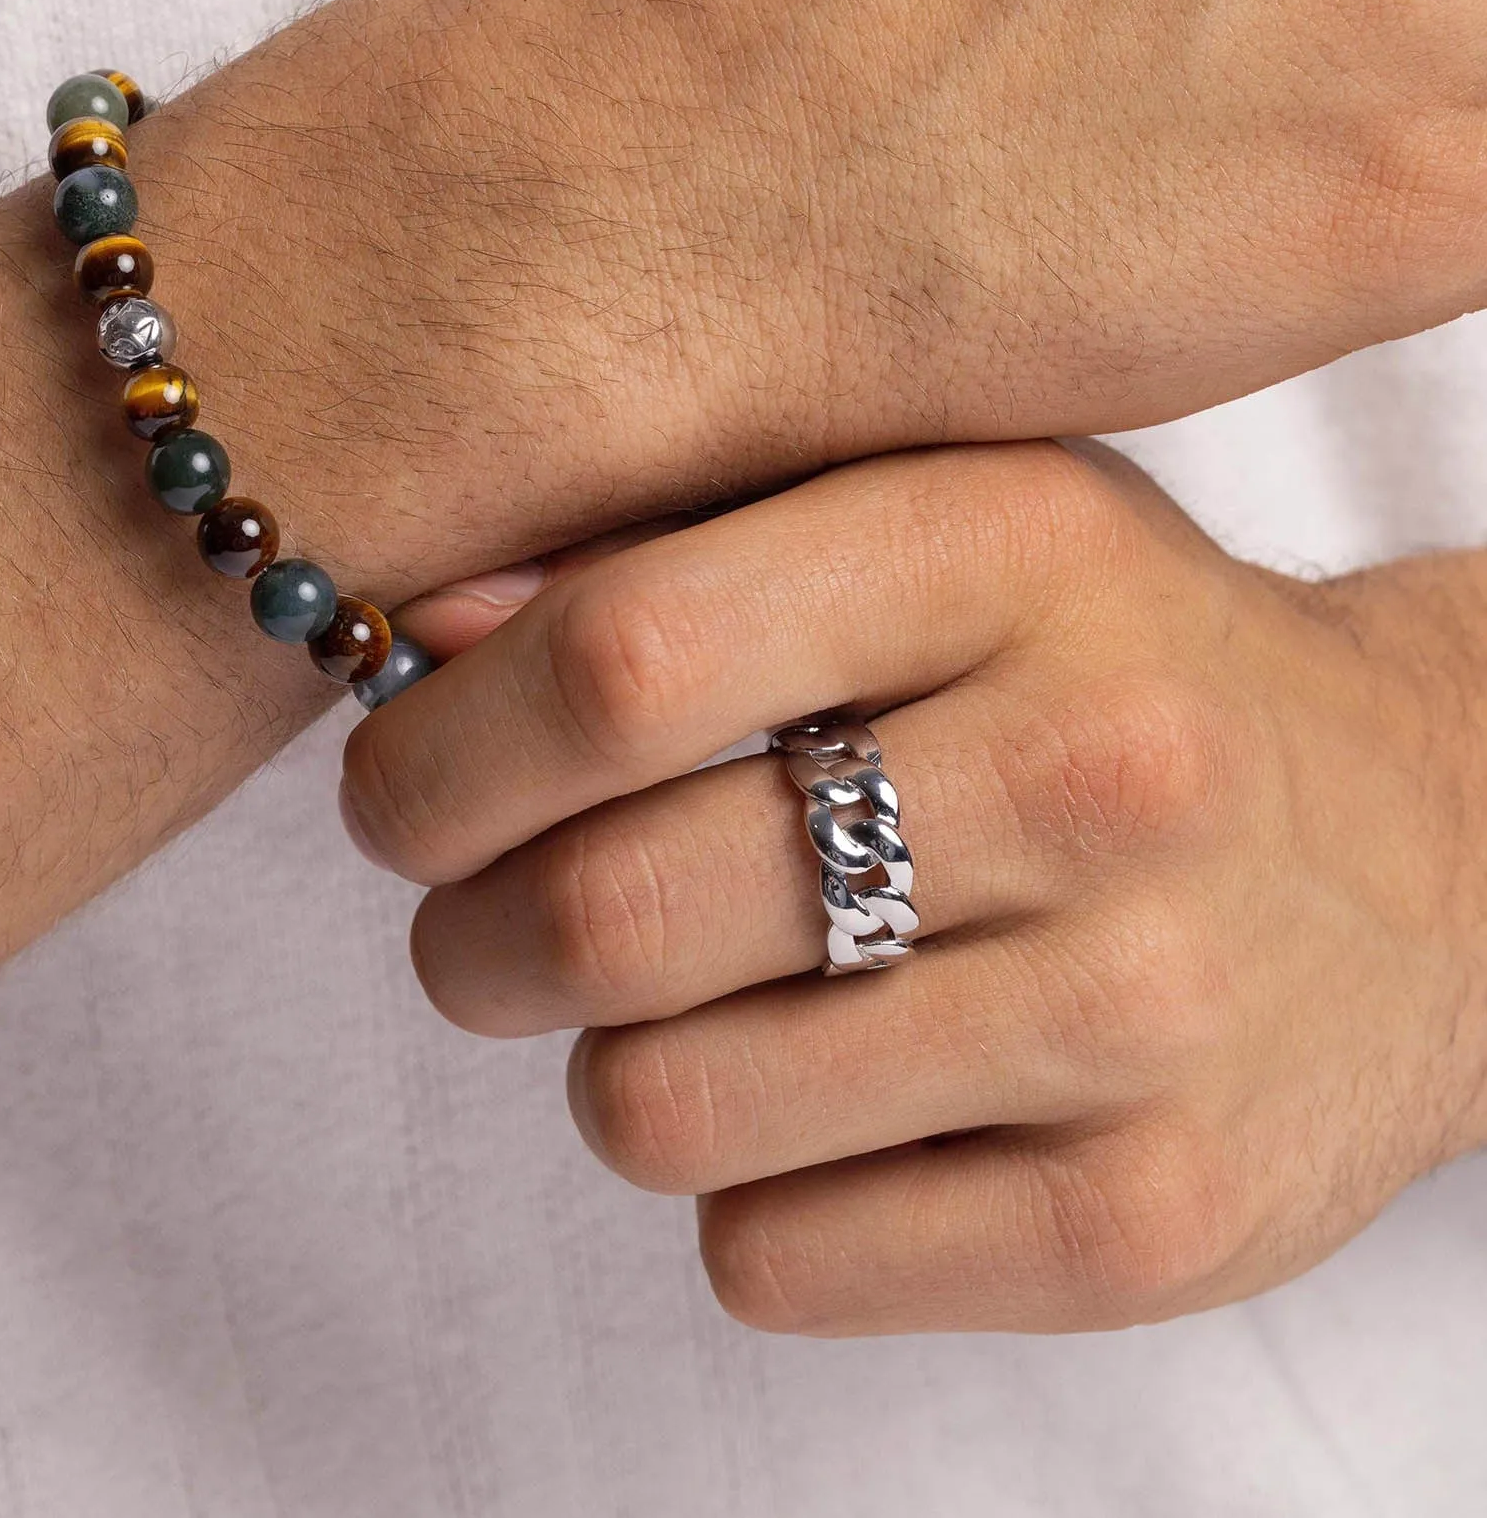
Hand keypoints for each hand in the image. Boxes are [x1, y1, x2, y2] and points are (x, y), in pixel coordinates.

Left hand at [339, 442, 1486, 1332]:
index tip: (397, 787)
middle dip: (466, 939)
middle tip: (475, 925)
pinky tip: (815, 1107)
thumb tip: (419, 622)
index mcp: (1009, 547)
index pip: (625, 658)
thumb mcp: (938, 520)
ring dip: (604, 1072)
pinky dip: (738, 1196)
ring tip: (672, 1008)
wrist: (1435, 853)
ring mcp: (1141, 1012)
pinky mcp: (1156, 1222)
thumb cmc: (1111, 658)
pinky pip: (777, 1259)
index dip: (442, 747)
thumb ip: (680, 546)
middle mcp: (1096, 770)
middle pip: (610, 911)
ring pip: (664, 1108)